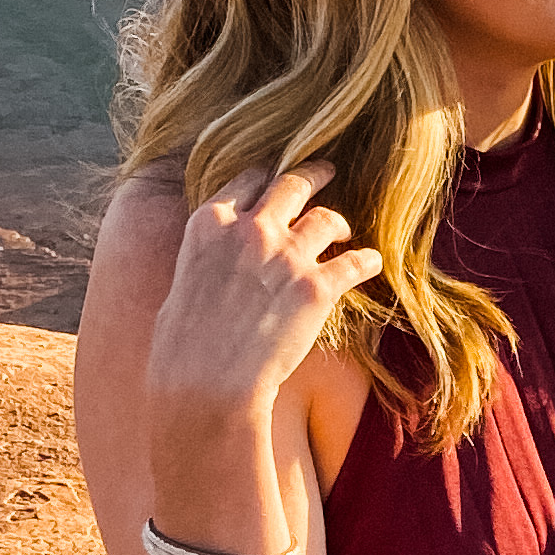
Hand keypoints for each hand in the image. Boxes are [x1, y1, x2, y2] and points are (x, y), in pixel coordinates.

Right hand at [146, 160, 381, 434]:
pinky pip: (354, 262)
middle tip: (326, 171)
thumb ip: (208, 260)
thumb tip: (218, 265)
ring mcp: (285, 255)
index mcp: (209, 224)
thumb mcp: (183, 283)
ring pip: (326, 219)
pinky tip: (371, 263)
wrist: (205, 383)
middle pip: (291, 185)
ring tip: (345, 230)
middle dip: (312, 174)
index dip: (266, 177)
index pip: (246, 181)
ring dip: (338, 223)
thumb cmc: (182, 347)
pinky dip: (366, 261)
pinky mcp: (316, 287)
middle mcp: (250, 230)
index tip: (275, 178)